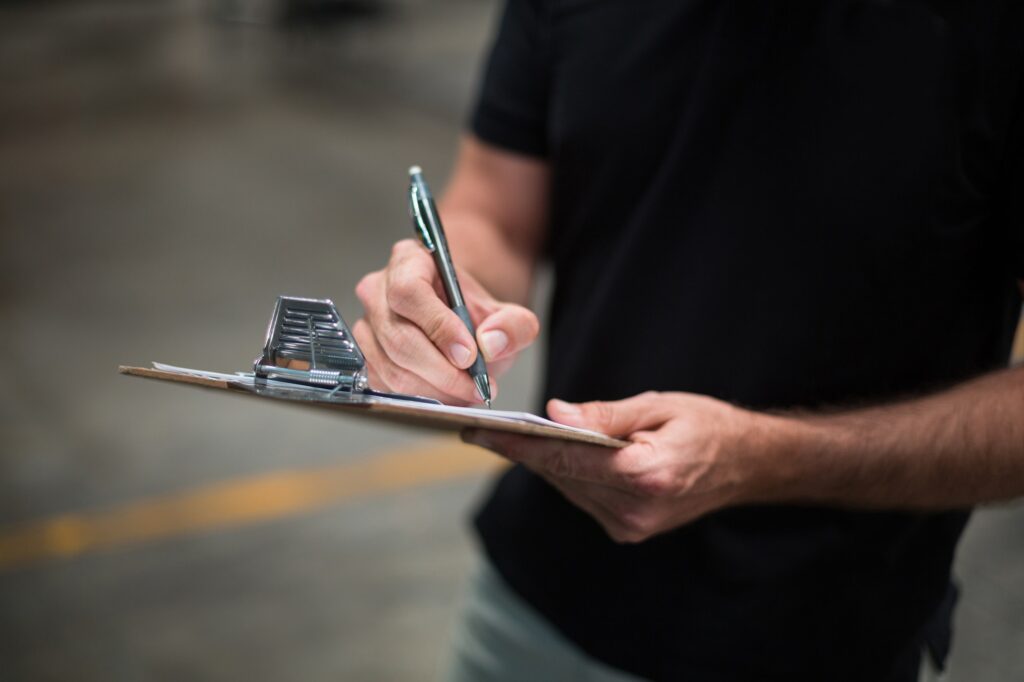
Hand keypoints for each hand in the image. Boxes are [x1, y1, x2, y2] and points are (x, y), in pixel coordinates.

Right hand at [354, 239, 539, 404]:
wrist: (458, 323)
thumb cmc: (473, 312)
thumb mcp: (506, 313)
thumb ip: (513, 324)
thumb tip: (491, 343)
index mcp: (409, 261)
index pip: (410, 292)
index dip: (439, 327)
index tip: (469, 355)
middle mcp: (378, 290)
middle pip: (399, 337)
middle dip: (442, 371)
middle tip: (475, 386)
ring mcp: (367, 325)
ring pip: (392, 367)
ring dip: (434, 389)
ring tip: (467, 393)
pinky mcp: (365, 358)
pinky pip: (387, 386)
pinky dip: (421, 398)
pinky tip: (448, 396)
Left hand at [463, 392, 771, 542]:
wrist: (748, 466)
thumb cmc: (708, 426)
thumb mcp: (659, 406)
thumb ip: (604, 415)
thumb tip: (554, 413)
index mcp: (645, 475)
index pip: (565, 457)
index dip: (517, 444)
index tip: (478, 432)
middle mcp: (635, 509)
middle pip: (560, 473)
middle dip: (521, 449)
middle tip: (480, 427)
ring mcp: (631, 526)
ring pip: (566, 487)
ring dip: (540, 461)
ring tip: (505, 437)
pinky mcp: (628, 530)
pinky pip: (581, 496)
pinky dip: (564, 473)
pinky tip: (549, 452)